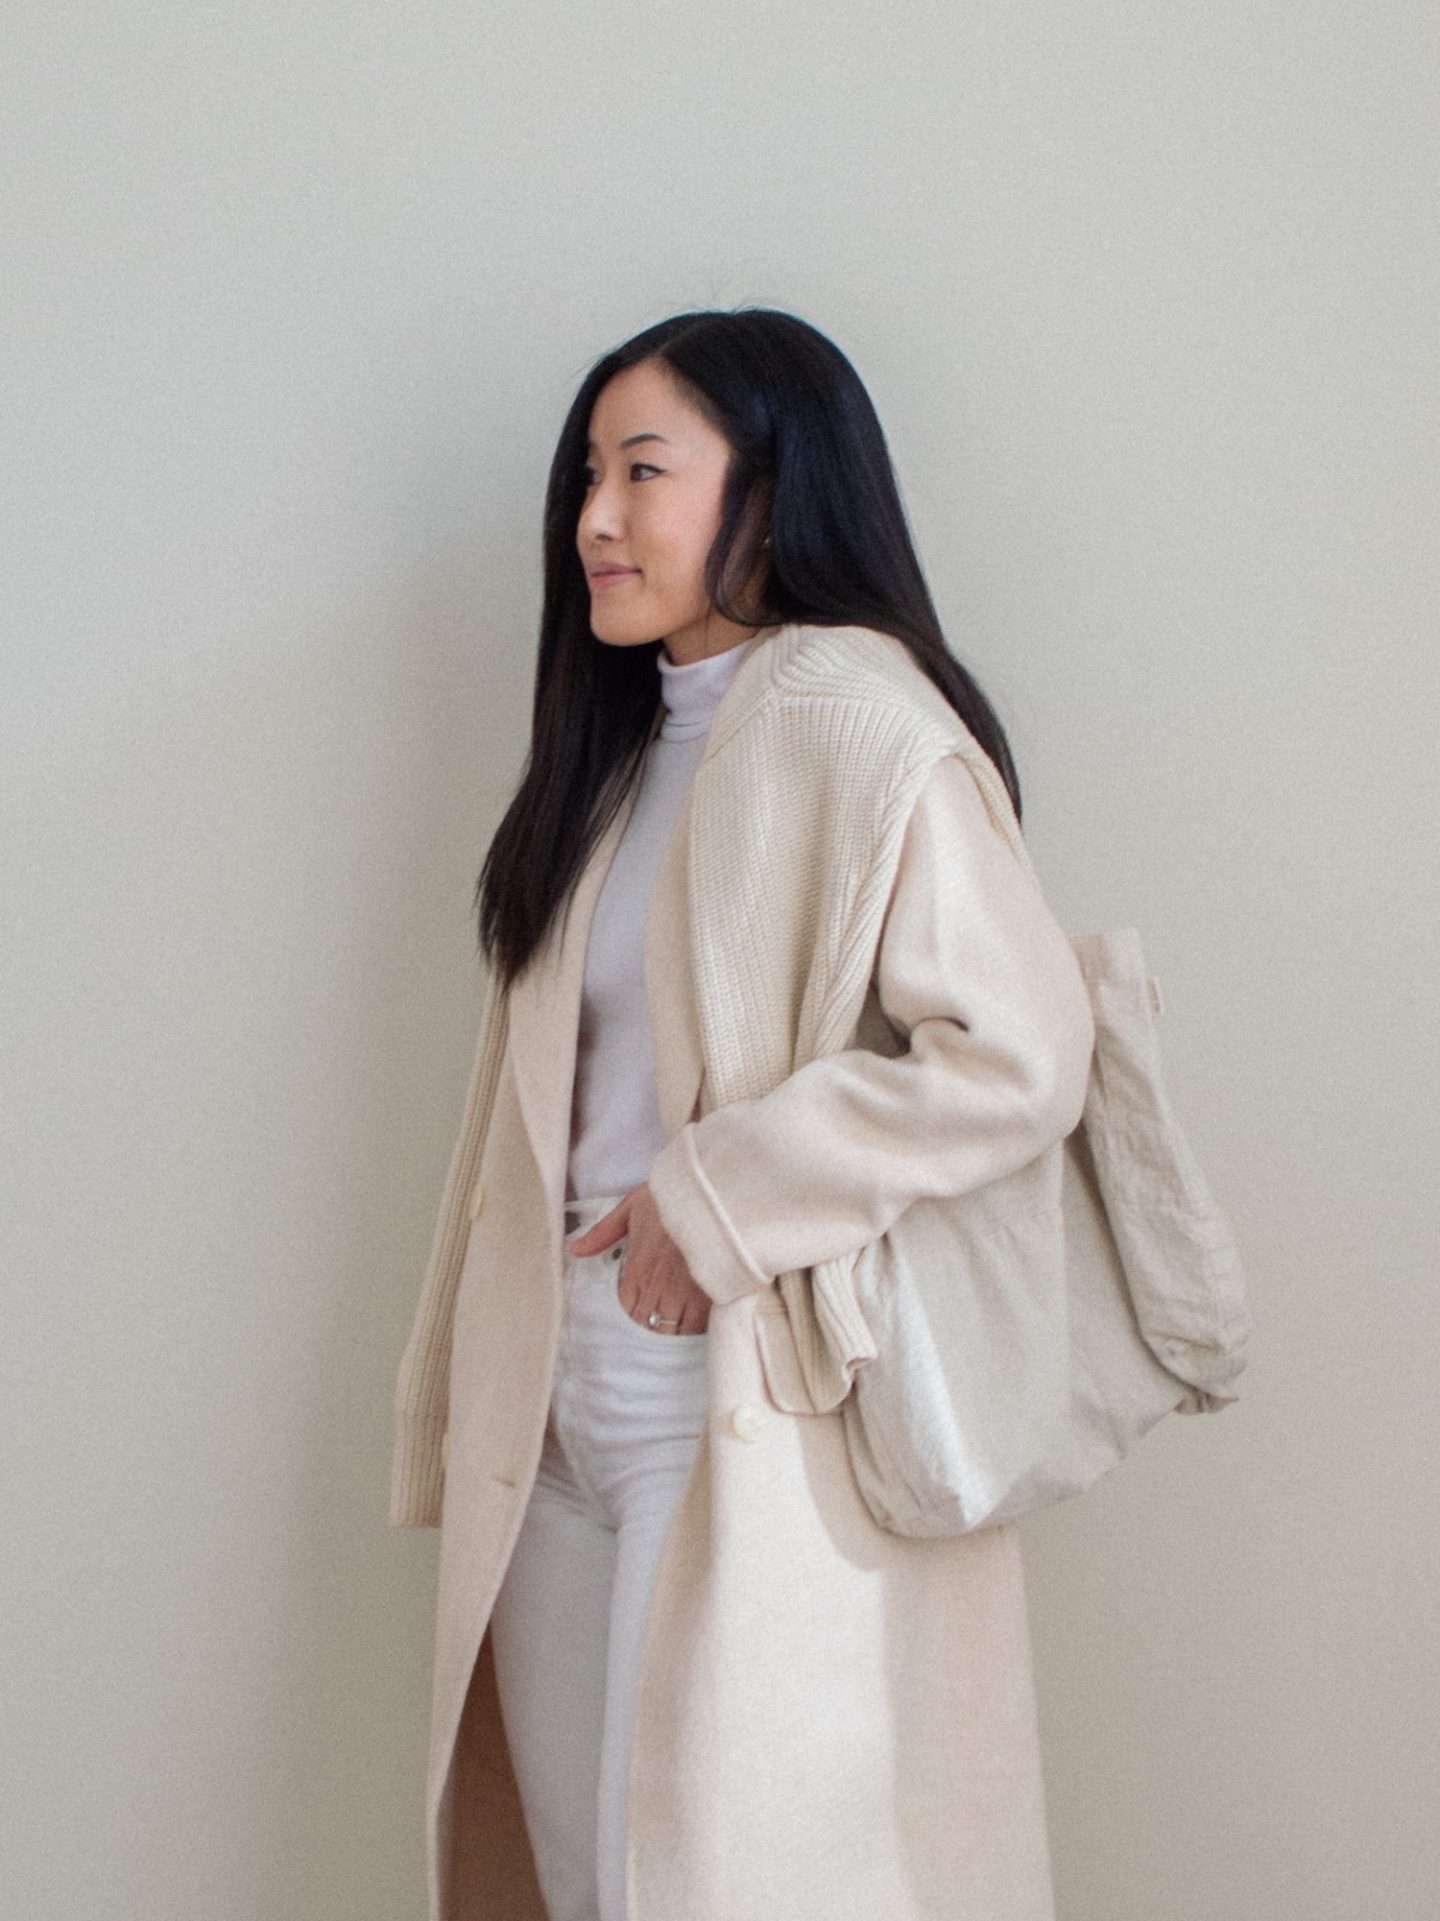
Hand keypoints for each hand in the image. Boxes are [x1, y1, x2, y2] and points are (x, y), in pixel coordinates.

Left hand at [565, 1181, 712, 1334]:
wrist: (712, 1190)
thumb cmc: (673, 1197)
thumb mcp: (632, 1206)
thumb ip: (603, 1232)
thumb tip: (575, 1249)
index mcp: (638, 1269)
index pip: (626, 1310)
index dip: (631, 1318)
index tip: (640, 1316)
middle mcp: (658, 1287)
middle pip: (647, 1326)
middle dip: (651, 1330)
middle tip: (658, 1330)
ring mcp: (684, 1294)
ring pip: (672, 1332)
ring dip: (672, 1334)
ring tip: (676, 1331)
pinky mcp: (709, 1296)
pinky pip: (697, 1328)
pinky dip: (695, 1332)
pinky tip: (696, 1328)